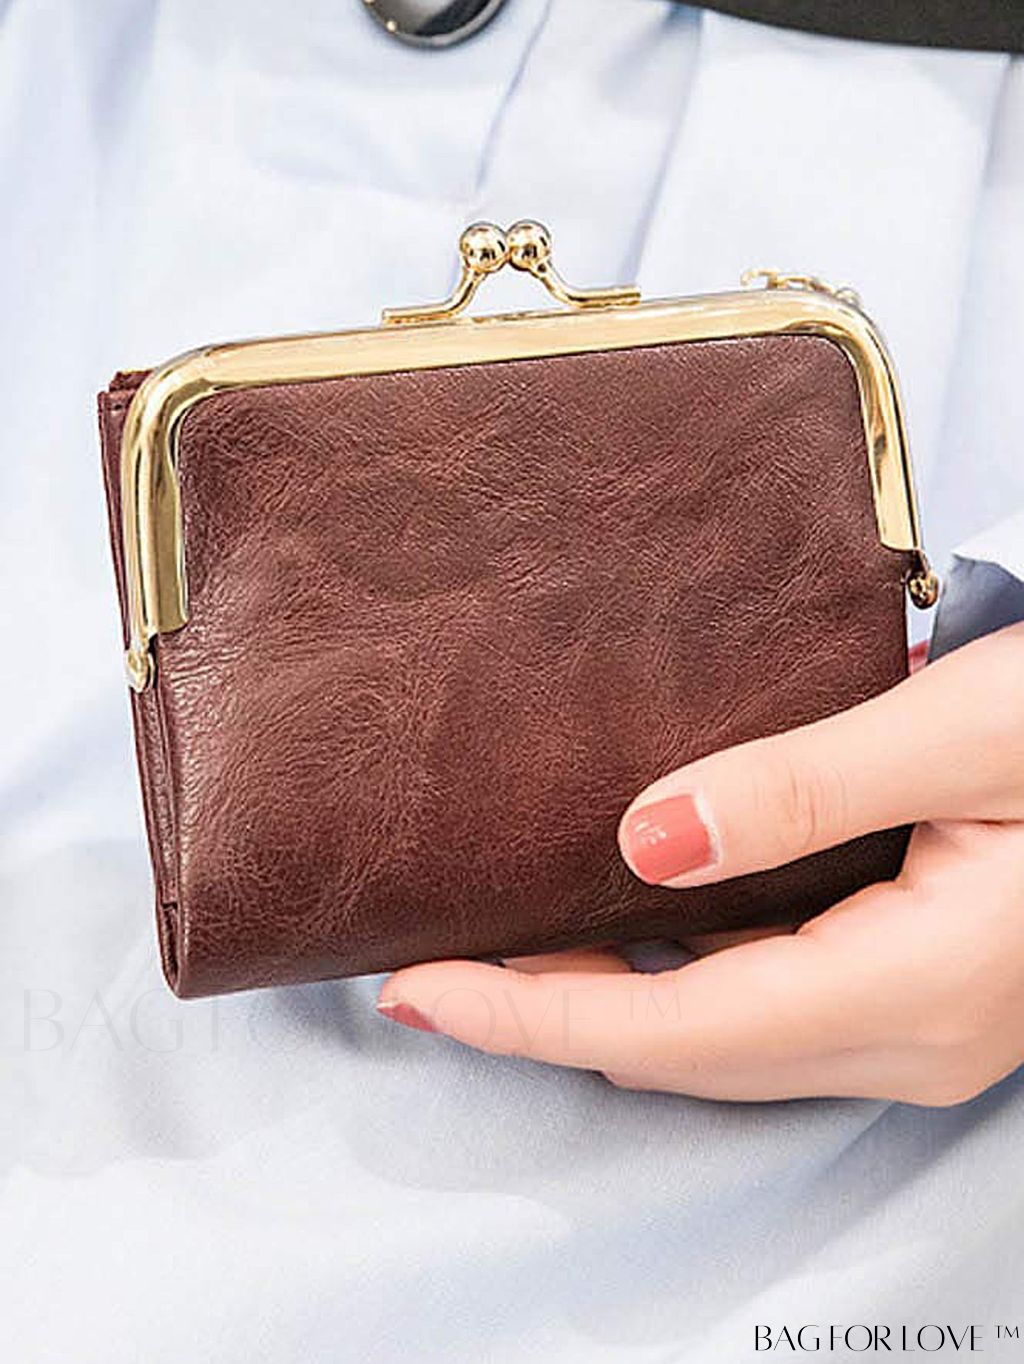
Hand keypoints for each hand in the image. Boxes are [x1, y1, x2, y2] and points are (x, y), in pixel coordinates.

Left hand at [377, 624, 1023, 1104]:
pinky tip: (620, 934)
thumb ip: (801, 789)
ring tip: (497, 954)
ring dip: (600, 1003)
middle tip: (431, 972)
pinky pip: (763, 1012)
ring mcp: (920, 1029)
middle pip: (677, 1051)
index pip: (667, 1026)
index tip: (420, 990)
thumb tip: (640, 841)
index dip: (531, 1012)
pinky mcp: (922, 994)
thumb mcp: (966, 732)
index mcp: (913, 984)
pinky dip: (670, 983)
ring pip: (716, 1041)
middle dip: (543, 1018)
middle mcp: (909, 1036)